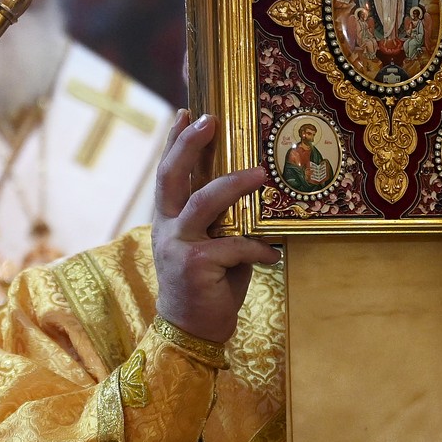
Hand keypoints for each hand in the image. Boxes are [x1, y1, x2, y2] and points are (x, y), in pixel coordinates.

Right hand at [151, 111, 280, 343]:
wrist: (192, 330)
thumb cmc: (208, 284)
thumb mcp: (211, 244)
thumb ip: (221, 219)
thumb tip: (251, 187)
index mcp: (169, 218)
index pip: (169, 172)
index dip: (175, 140)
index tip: (187, 110)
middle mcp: (167, 227)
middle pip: (172, 175)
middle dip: (189, 143)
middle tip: (210, 119)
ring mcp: (177, 245)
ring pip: (204, 202)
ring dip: (235, 185)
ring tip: (262, 175)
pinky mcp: (195, 266)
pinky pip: (234, 246)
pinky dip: (258, 249)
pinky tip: (274, 255)